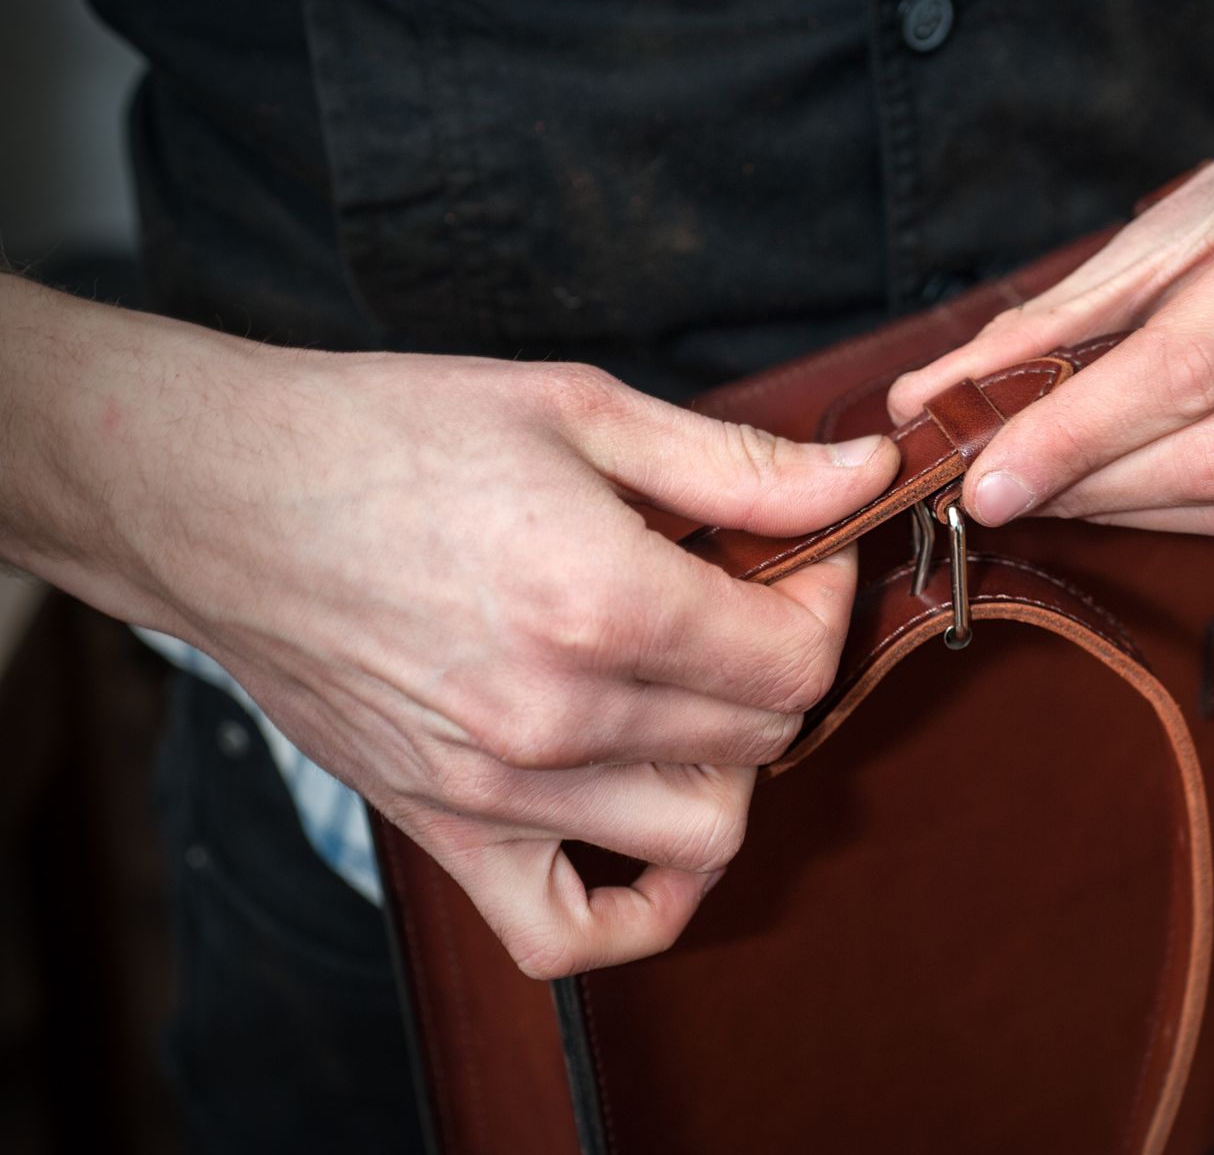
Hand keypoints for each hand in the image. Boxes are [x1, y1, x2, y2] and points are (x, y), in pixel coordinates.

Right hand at [125, 343, 896, 976]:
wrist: (219, 495)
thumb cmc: (389, 435)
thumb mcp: (579, 410)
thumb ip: (738, 465)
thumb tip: (864, 476)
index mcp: (600, 600)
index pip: (797, 661)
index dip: (827, 599)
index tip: (800, 554)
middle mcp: (556, 714)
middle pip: (763, 740)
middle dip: (782, 662)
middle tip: (741, 597)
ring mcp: (497, 789)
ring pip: (703, 835)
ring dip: (731, 766)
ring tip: (693, 691)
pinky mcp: (443, 829)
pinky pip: (568, 933)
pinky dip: (637, 908)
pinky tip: (647, 830)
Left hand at [888, 112, 1213, 535]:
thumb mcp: (1168, 224)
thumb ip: (1053, 318)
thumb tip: (932, 399)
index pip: (1185, 368)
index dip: (1075, 438)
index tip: (985, 478)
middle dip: (1091, 486)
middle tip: (1004, 492)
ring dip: (1135, 510)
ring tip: (1062, 491)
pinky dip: (1200, 514)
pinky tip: (1147, 489)